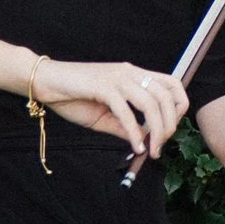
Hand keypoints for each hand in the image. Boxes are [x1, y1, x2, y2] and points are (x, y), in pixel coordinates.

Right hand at [33, 57, 189, 166]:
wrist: (45, 83)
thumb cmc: (72, 97)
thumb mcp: (104, 116)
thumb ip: (124, 126)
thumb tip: (144, 140)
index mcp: (134, 75)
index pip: (171, 84)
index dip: (179, 106)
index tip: (171, 128)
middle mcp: (130, 72)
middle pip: (166, 96)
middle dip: (169, 124)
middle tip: (161, 146)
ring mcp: (117, 78)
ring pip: (150, 103)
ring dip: (156, 130)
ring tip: (152, 150)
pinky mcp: (103, 87)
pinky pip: (126, 112)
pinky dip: (134, 132)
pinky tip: (136, 147)